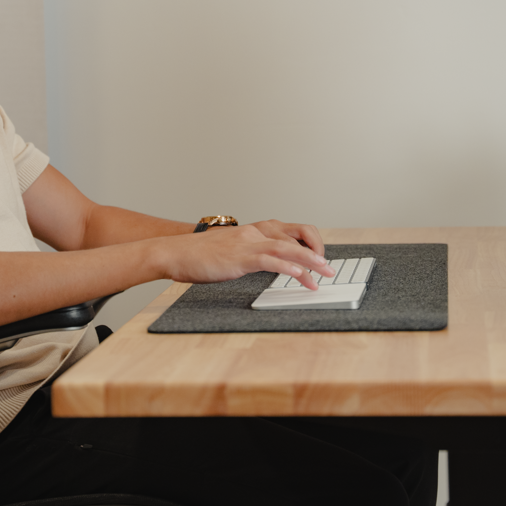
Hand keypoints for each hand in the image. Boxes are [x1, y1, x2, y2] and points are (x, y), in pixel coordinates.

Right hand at [158, 222, 333, 289]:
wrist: (175, 252)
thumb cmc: (200, 254)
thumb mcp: (232, 249)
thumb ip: (252, 252)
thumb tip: (270, 263)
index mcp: (254, 230)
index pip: (292, 230)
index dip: (310, 242)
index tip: (319, 258)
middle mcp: (254, 232)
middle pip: (295, 236)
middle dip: (317, 252)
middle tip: (329, 269)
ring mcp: (247, 244)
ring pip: (287, 248)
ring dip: (309, 261)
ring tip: (323, 273)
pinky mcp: (240, 258)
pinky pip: (269, 260)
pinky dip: (287, 267)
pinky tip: (299, 275)